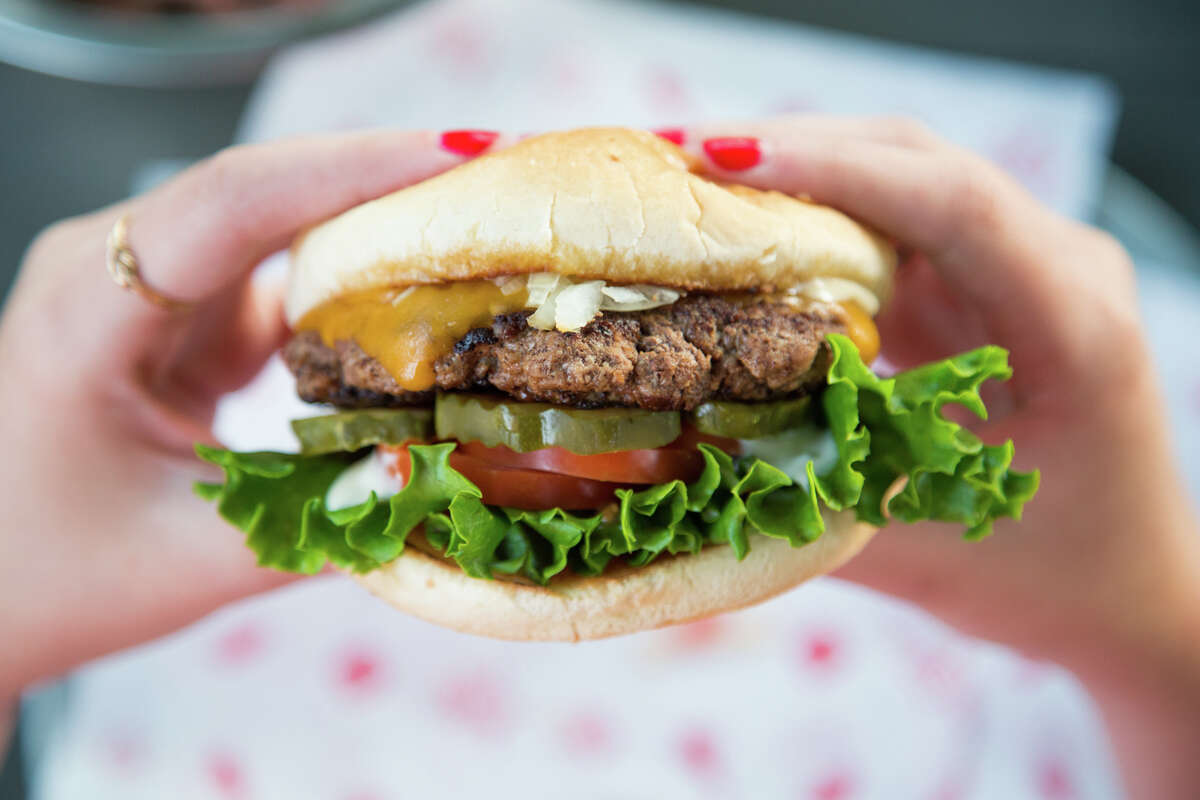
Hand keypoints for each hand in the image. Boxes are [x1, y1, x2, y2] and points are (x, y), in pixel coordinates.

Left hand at [0, 130, 498, 701]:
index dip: (352, 169)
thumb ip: (322, 526)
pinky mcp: (188, 317)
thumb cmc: (39, 574)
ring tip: (482, 232)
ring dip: (382, 228)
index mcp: (89, 310)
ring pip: (285, 227)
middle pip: (270, 192)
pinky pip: (288, 278)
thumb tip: (445, 481)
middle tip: (502, 183)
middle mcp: (116, 272)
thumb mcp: (187, 559)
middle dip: (390, 179)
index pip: (234, 200)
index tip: (460, 155)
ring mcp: (155, 291)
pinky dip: (359, 287)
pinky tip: (425, 298)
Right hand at [681, 116, 1199, 797]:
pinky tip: (747, 227)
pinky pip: (891, 220)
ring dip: (798, 172)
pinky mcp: (980, 281)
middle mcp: (1058, 268)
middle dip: (794, 151)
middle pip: (917, 163)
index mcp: (1073, 323)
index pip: (952, 203)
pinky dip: (814, 213)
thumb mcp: (926, 547)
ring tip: (695, 181)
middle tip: (676, 162)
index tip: (724, 161)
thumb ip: (805, 497)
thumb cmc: (1050, 576)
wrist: (1124, 584)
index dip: (835, 171)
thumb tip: (684, 455)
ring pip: (899, 177)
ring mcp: (1020, 265)